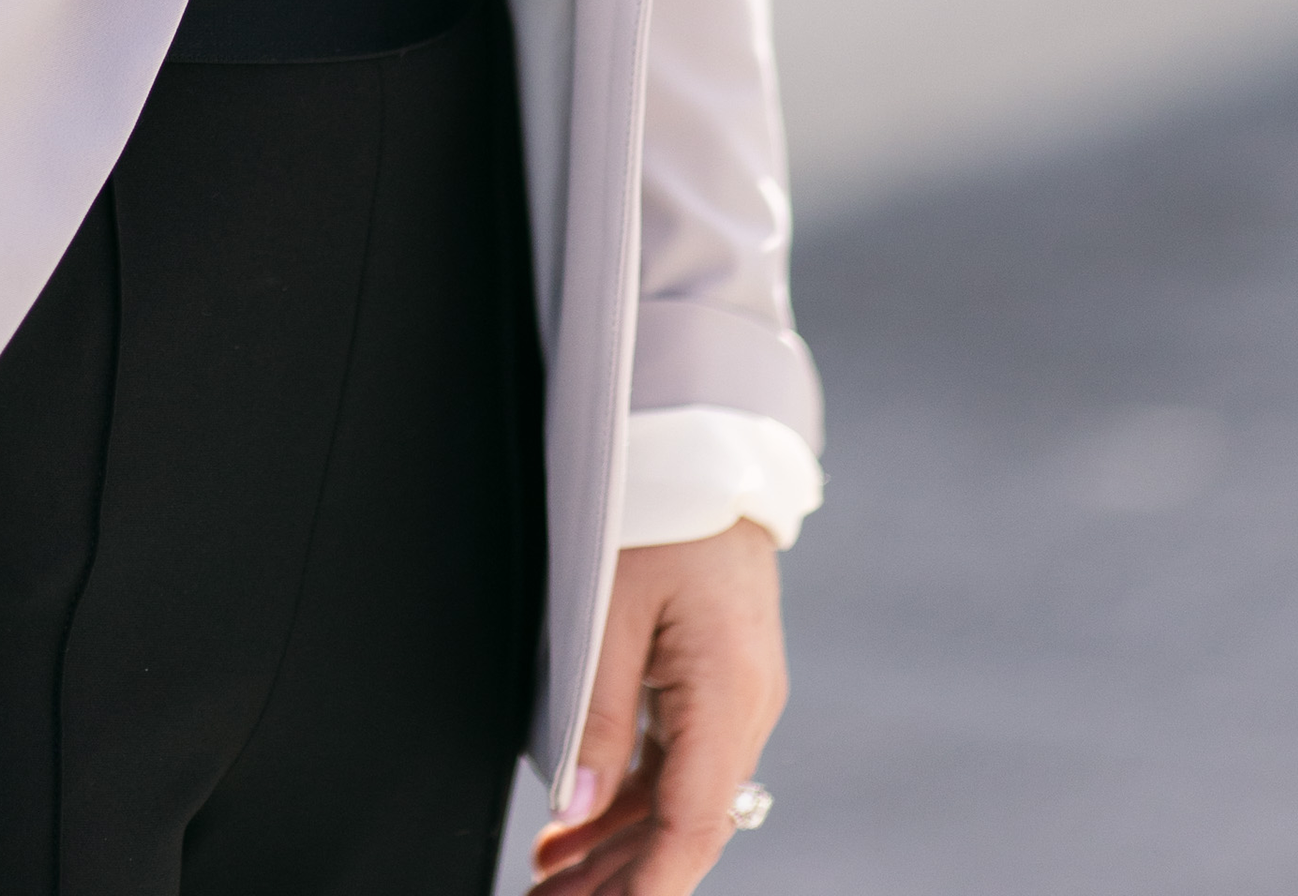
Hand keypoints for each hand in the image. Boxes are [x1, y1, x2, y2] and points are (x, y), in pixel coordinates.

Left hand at [530, 523, 785, 891]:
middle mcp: (746, 705)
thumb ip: (597, 710)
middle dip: (621, 882)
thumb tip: (577, 806)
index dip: (645, 887)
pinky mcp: (718, 678)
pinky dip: (629, 798)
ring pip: (678, 798)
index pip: (691, 826)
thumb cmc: (657, 508)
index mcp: (729, 693)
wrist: (706, 446)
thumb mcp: (611, 605)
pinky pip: (677, 759)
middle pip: (685, 825)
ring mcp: (737, 694)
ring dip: (618, 848)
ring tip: (551, 884)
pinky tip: (578, 827)